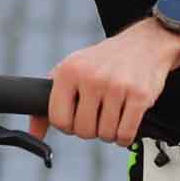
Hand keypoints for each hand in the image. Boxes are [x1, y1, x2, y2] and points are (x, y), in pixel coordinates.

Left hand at [45, 21, 179, 144]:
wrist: (144, 44)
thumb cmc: (103, 62)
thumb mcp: (71, 71)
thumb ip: (49, 102)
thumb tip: (35, 134)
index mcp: (69, 71)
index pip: (58, 119)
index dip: (67, 126)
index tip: (76, 119)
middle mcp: (91, 77)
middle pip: (83, 130)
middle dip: (90, 130)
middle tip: (98, 117)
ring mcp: (116, 86)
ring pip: (105, 134)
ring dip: (109, 133)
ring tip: (113, 115)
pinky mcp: (139, 95)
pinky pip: (126, 134)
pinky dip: (124, 137)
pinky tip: (125, 123)